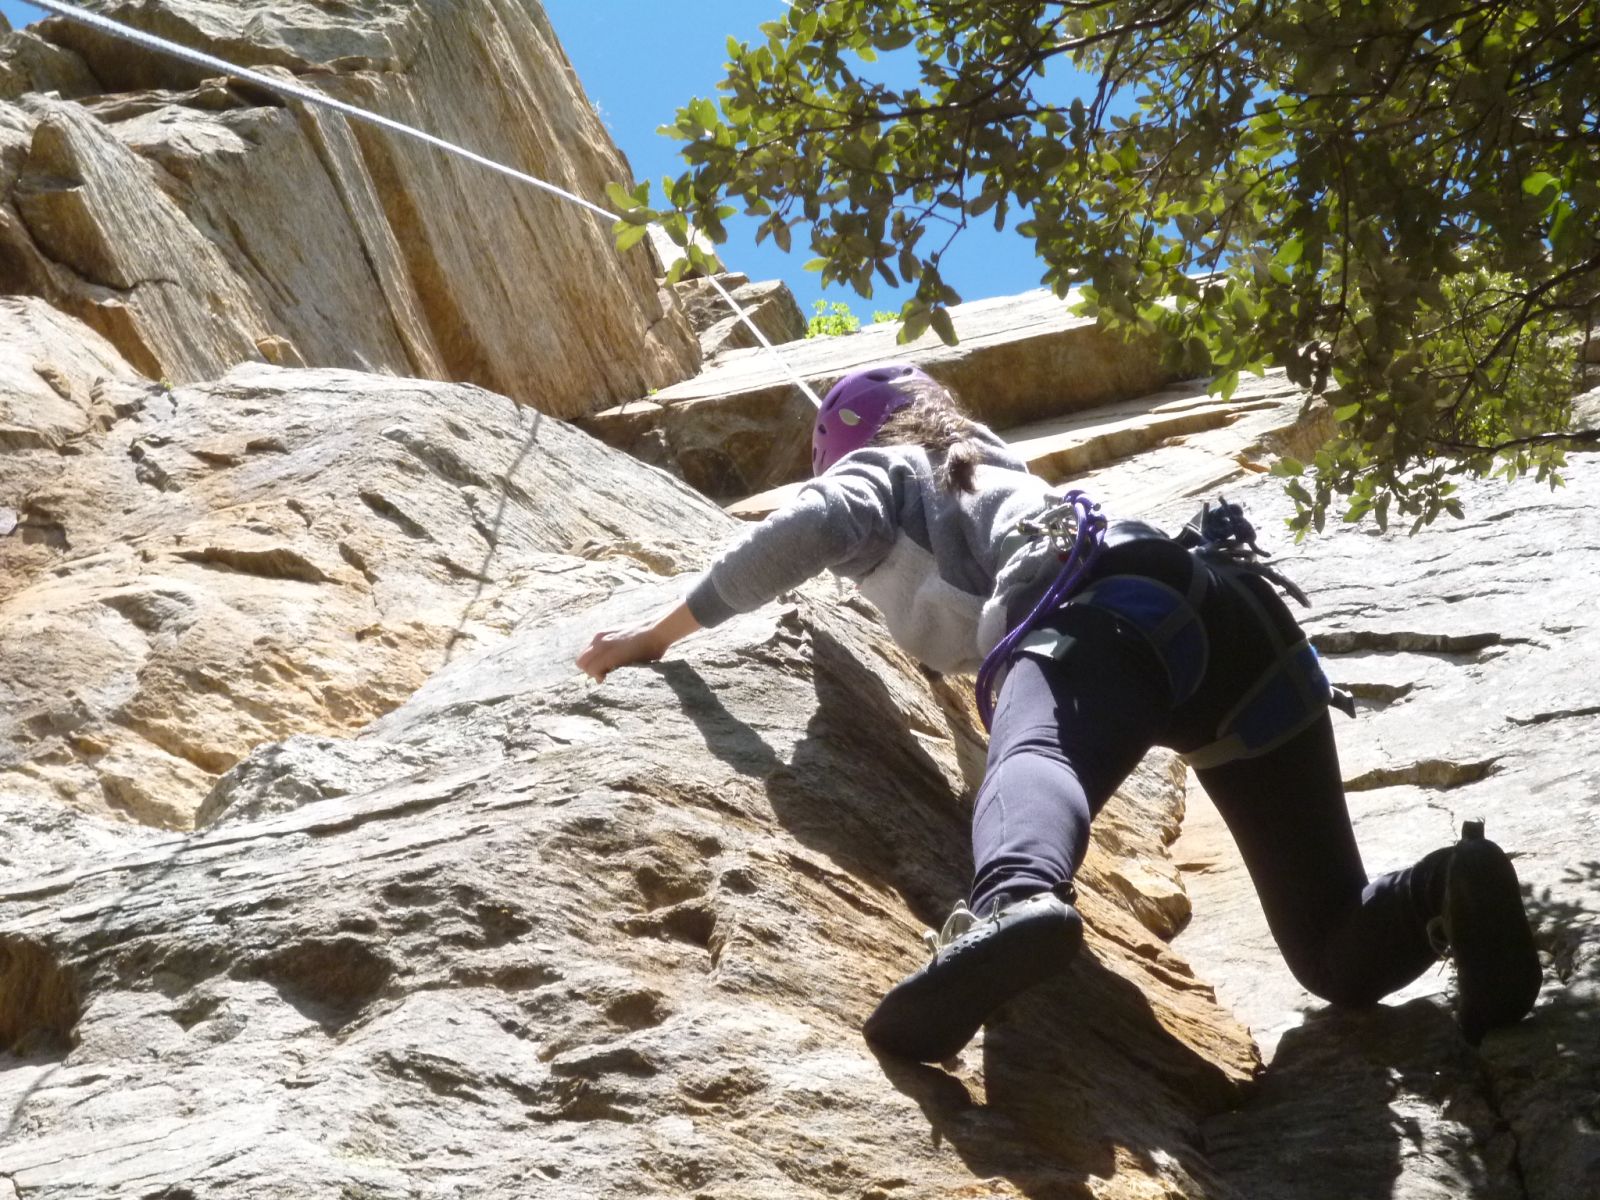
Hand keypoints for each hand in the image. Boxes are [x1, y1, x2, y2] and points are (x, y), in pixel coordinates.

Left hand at [576, 601, 701, 681]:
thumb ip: (612, 651)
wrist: (656, 631)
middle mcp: (598, 639)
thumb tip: (605, 669)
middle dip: (590, 672)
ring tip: (608, 676)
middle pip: (581, 662)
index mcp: (601, 636)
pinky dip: (599, 675)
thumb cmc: (645, 640)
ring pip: (585, 666)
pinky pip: (595, 669)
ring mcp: (603, 646)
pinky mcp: (610, 655)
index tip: (603, 672)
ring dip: (594, 674)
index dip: (591, 667)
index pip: (585, 656)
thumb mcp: (622, 641)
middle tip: (604, 676)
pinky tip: (610, 676)